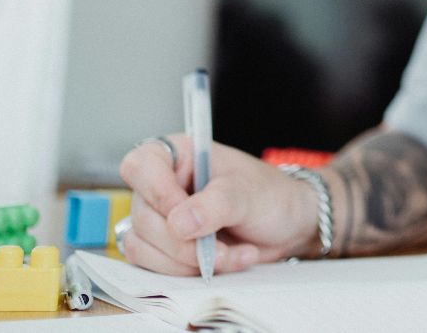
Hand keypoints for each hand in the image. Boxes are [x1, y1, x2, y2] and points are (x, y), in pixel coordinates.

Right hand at [118, 135, 319, 274]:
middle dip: (184, 242)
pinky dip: (190, 271)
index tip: (186, 214)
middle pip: (143, 217)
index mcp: (179, 155)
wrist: (286, 224)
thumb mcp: (248, 193)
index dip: (158, 193)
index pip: (140, 166)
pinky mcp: (163, 246)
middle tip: (221, 245)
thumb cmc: (269, 195)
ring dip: (189, 260)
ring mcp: (159, 217)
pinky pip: (155, 267)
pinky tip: (225, 260)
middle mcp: (162, 184)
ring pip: (143, 247)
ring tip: (230, 253)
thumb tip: (178, 223)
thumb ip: (215, 205)